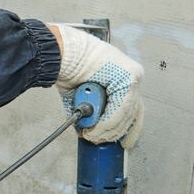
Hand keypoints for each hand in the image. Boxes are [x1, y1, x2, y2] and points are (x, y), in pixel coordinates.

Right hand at [51, 25, 144, 147]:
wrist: (61, 52)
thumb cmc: (67, 66)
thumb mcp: (81, 93)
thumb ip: (90, 109)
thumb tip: (89, 127)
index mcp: (122, 77)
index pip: (132, 108)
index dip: (126, 128)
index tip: (121, 142)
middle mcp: (132, 76)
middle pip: (133, 112)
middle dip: (116, 131)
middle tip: (101, 140)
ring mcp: (132, 76)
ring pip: (127, 113)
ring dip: (108, 128)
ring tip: (93, 135)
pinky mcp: (128, 78)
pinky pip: (120, 108)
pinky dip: (107, 122)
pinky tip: (96, 128)